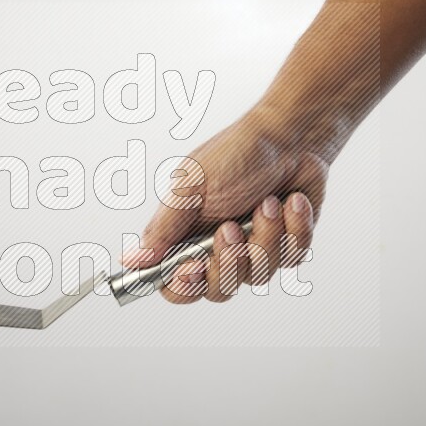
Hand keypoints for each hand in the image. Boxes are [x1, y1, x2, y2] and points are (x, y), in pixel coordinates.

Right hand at [125, 111, 329, 303]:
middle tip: (231, 227)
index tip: (193, 266)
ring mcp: (255, 249)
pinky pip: (292, 258)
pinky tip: (291, 202)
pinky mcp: (287, 245)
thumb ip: (162, 228)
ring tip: (267, 202)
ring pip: (258, 275)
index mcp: (187, 235)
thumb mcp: (191, 187)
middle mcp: (219, 248)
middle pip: (218, 290)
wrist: (292, 135)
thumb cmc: (236, 152)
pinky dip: (294, 229)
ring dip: (266, 236)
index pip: (175, 285)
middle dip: (229, 261)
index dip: (182, 285)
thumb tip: (130, 260)